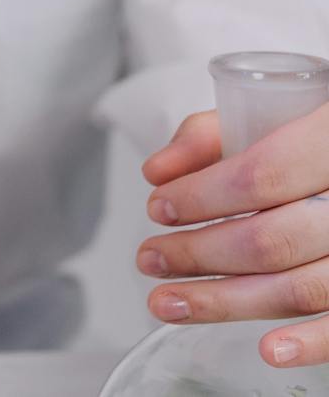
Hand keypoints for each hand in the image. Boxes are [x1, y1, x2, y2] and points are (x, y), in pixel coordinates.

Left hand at [138, 102, 328, 366]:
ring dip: (226, 301)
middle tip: (150, 258)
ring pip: (303, 287)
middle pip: (274, 239)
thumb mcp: (272, 113)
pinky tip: (267, 349)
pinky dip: (310, 343)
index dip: (202, 197)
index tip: (158, 208)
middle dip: (199, 254)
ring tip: (169, 301)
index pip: (263, 174)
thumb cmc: (314, 136)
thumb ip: (211, 135)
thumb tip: (158, 171)